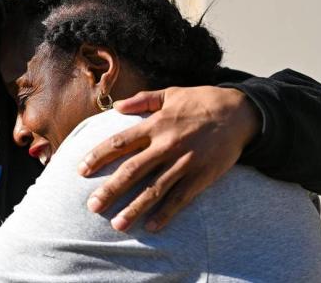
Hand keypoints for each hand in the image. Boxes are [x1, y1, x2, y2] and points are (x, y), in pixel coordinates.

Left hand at [78, 86, 259, 231]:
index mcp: (155, 125)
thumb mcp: (170, 93)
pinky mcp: (201, 176)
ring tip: (116, 224)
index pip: (119, 142)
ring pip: (154, 190)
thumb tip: (116, 106)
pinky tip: (151, 227)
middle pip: (132, 170)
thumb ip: (142, 100)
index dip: (98, 156)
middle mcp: (166, 145)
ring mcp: (184, 163)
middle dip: (110, 189)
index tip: (81, 170)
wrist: (240, 112)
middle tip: (92, 206)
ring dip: (134, 208)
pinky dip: (166, 214)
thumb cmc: (201, 101)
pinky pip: (180, 199)